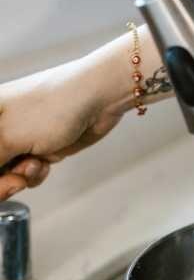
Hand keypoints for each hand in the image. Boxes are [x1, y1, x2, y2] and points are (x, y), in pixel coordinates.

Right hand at [0, 54, 124, 199]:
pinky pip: (27, 171)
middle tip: (16, 180)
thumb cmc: (53, 105)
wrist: (98, 98)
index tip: (3, 178)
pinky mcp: (39, 147)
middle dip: (2, 179)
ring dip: (20, 176)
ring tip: (34, 164)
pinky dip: (35, 173)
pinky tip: (45, 163)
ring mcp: (18, 138)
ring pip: (7, 172)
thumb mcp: (8, 136)